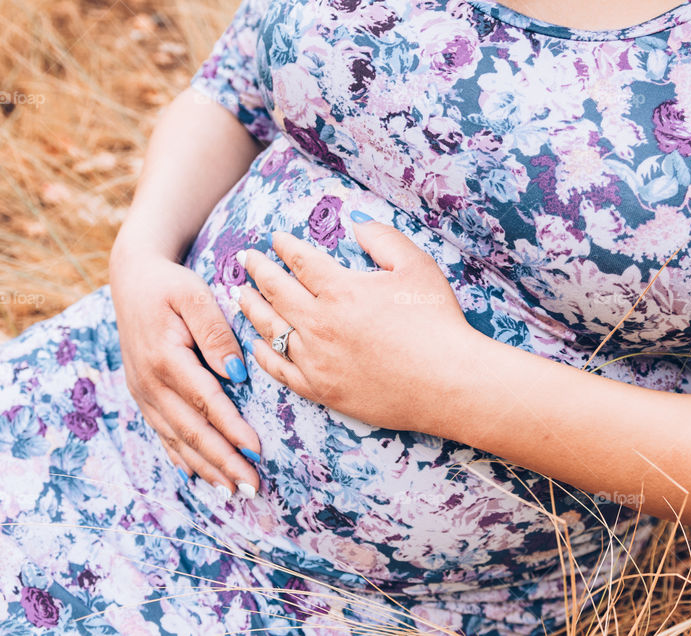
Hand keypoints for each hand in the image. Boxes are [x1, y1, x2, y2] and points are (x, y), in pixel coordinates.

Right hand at [109, 244, 260, 497]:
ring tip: (233, 491)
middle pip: (191, 430)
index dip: (232, 429)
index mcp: (165, 357)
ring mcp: (143, 392)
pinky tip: (198, 478)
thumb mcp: (195, 295)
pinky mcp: (142, 394)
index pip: (206, 402)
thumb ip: (216, 332)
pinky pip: (162, 433)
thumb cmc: (170, 284)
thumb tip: (237, 373)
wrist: (132, 278)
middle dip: (223, 462)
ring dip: (206, 468)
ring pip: (176, 439)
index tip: (257, 451)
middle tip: (252, 487)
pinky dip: (181, 458)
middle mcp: (150, 382)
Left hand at [237, 212, 476, 434]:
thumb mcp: (417, 266)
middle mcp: (319, 323)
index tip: (275, 238)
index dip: (284, 246)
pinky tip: (258, 343)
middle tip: (245, 259)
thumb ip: (383, 238)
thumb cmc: (438, 321)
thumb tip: (355, 223)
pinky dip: (264, 353)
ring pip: (270, 329)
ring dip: (252, 308)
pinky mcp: (321, 390)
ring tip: (241, 295)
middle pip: (276, 291)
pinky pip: (280, 370)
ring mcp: (317, 360)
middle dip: (257, 270)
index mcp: (340, 289)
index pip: (300, 261)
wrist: (448, 383)